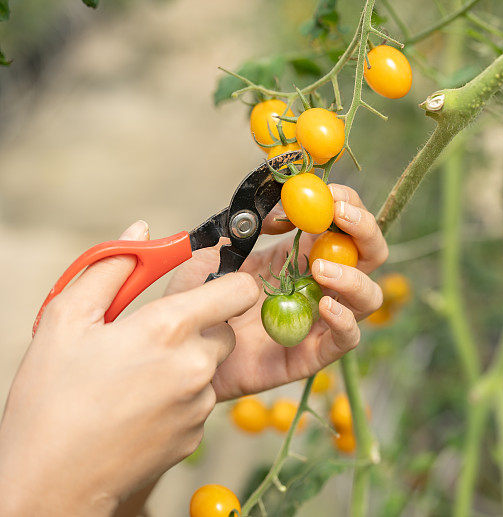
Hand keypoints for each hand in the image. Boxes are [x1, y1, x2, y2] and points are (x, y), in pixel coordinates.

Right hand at [0, 221, 259, 515]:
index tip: (209, 286)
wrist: (49, 483)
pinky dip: (178, 397)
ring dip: (186, 363)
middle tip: (152, 336)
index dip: (230, 283)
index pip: (240, 291)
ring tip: (134, 376)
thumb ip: (110, 268)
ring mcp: (199, 405)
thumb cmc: (51, 399)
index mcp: (169, 329)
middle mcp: (196, 366)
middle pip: (224, 329)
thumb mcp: (66, 320)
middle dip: (199, 325)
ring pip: (210, 366)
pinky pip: (199, 402)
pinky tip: (137, 406)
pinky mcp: (196, 435)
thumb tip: (142, 231)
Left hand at [165, 184, 388, 400]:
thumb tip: (280, 208)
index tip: (331, 194)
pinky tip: (323, 306)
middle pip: (370, 254)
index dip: (347, 204)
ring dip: (354, 277)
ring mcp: (320, 319)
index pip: (344, 223)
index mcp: (303, 254)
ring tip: (321, 270)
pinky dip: (344, 320)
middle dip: (364, 230)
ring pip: (368, 297)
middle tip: (339, 218)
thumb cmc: (200, 301)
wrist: (186, 351)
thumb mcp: (215, 254)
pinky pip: (347, 338)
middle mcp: (320, 284)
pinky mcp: (312, 354)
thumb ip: (245, 227)